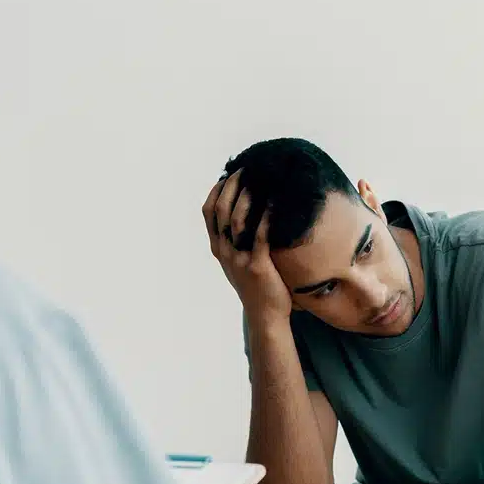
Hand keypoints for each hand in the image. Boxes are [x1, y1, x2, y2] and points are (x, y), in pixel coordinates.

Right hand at [202, 170, 291, 323]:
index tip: (228, 174)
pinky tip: (275, 202)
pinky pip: (260, 235)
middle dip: (232, 186)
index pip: (208, 212)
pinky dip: (266, 216)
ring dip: (247, 196)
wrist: (265, 315)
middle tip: (246, 169)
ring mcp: (238, 259)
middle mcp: (224, 251)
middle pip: (220, 210)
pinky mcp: (257, 265)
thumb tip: (245, 212)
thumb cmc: (257, 285)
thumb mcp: (238, 261)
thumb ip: (237, 240)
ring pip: (236, 219)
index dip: (216, 190)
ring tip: (259, 180)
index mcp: (218, 248)